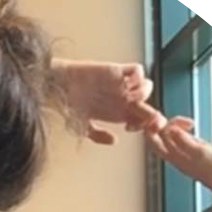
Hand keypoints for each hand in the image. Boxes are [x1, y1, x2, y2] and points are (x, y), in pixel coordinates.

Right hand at [54, 59, 176, 144]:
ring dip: (144, 94)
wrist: (59, 86)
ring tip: (132, 99)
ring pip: (146, 86)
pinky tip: (128, 85)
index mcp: (117, 113)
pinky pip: (137, 70)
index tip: (133, 128)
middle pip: (147, 104)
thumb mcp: (83, 127)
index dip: (142, 125)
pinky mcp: (116, 70)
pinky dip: (138, 77)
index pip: (140, 119)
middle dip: (152, 113)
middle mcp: (121, 99)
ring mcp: (120, 85)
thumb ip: (98, 135)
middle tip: (150, 118)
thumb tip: (114, 140)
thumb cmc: (68, 106)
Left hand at [145, 121, 211, 202]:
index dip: (154, 127)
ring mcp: (185, 155)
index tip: (167, 119)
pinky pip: (181, 140)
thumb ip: (185, 142)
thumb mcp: (202, 153)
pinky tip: (192, 126)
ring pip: (170, 137)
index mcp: (174, 158)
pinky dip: (183, 130)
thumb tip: (169, 129)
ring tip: (190, 123)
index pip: (153, 141)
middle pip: (158, 138)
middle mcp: (176, 157)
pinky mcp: (194, 154)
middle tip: (179, 119)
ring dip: (175, 125)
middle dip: (164, 124)